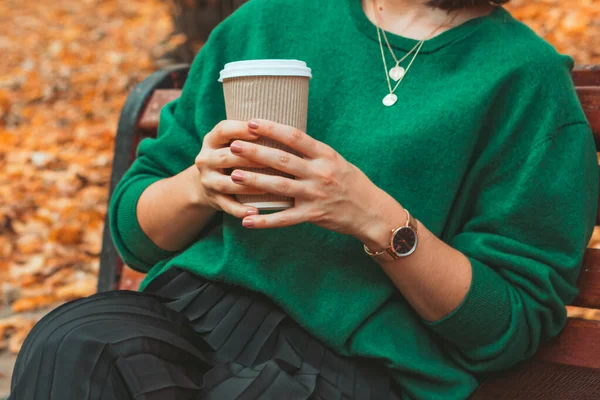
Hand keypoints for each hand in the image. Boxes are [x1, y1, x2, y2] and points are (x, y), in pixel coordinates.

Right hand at [194, 120, 267, 218]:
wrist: (208, 181)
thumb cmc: (232, 155)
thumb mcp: (231, 141)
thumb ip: (250, 135)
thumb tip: (284, 128)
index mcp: (212, 140)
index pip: (223, 130)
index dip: (241, 129)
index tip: (260, 130)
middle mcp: (206, 159)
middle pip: (226, 157)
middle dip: (249, 158)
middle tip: (273, 160)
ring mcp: (208, 181)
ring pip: (227, 184)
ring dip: (248, 185)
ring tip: (269, 187)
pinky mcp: (214, 200)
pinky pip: (228, 206)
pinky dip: (241, 210)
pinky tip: (255, 212)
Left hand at [228, 119, 393, 238]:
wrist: (371, 211)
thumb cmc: (352, 183)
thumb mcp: (336, 161)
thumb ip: (312, 153)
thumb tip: (285, 139)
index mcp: (325, 155)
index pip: (296, 137)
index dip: (272, 128)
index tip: (252, 122)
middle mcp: (320, 172)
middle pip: (282, 160)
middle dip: (256, 152)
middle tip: (233, 146)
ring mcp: (316, 195)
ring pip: (280, 186)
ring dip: (255, 181)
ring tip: (233, 176)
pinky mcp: (313, 215)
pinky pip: (285, 219)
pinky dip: (265, 220)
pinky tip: (247, 220)